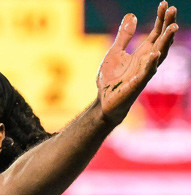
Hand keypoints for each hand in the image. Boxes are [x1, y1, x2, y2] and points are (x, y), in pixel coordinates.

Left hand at [97, 2, 177, 124]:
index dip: (161, 18)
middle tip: (173, 10)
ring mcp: (144, 72)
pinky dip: (151, 63)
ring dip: (166, 41)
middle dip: (168, 25)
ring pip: (159, 54)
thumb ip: (124, 36)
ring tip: (172, 28)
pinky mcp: (137, 84)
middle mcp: (147, 61)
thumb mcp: (115, 52)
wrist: (104, 101)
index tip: (165, 3)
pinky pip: (146, 73)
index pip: (156, 32)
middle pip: (161, 40)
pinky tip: (154, 53)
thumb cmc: (111, 79)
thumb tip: (131, 15)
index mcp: (143, 52)